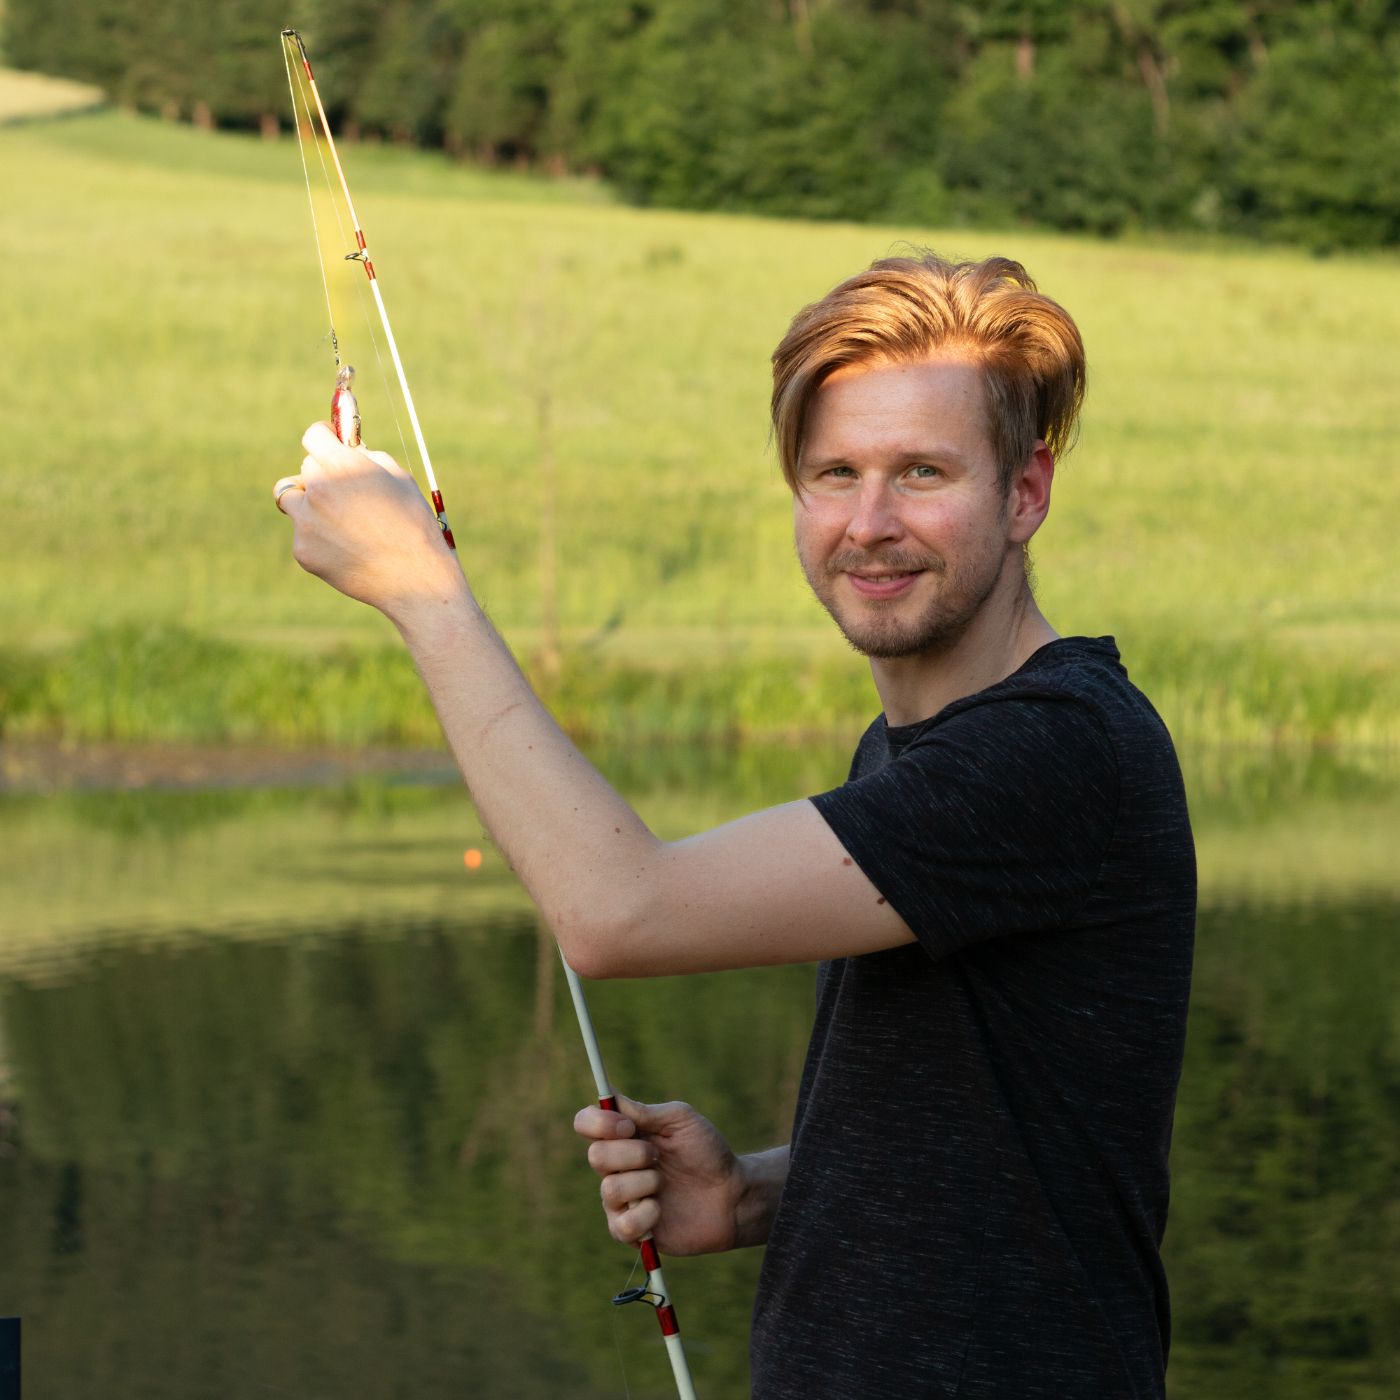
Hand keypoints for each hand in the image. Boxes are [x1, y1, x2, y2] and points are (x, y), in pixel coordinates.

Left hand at [274, 422, 467, 624]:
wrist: (414, 579)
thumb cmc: (414, 526)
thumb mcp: (400, 479)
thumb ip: (369, 458)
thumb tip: (349, 450)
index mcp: (343, 466)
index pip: (314, 435)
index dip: (325, 436)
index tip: (330, 442)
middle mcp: (318, 489)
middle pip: (307, 467)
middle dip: (325, 473)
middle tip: (348, 491)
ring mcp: (306, 522)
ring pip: (294, 499)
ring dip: (311, 502)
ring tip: (342, 520)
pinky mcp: (303, 550)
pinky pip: (303, 533)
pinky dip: (319, 536)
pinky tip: (347, 548)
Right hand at [574, 1096, 744, 1256]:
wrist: (732, 1193)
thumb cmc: (707, 1151)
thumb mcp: (680, 1119)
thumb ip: (644, 1111)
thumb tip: (609, 1094)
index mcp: (624, 1136)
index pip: (585, 1123)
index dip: (599, 1123)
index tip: (628, 1126)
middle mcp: (616, 1166)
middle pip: (595, 1156)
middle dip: (631, 1154)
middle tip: (657, 1156)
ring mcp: (621, 1200)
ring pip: (610, 1189)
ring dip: (645, 1182)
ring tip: (665, 1183)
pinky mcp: (631, 1231)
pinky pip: (622, 1225)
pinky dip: (646, 1214)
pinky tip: (662, 1210)